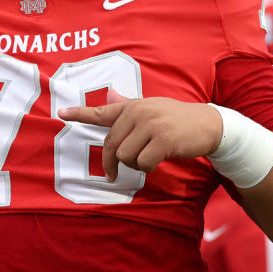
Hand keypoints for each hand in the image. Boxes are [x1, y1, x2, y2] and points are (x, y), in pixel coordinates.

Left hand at [58, 89, 222, 180]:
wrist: (211, 124)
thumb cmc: (178, 119)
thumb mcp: (153, 108)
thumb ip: (129, 107)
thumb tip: (110, 97)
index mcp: (133, 107)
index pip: (102, 111)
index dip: (80, 114)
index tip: (61, 113)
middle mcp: (139, 113)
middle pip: (111, 145)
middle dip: (112, 163)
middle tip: (114, 174)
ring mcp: (151, 125)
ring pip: (125, 156)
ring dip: (134, 165)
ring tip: (147, 160)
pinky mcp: (163, 140)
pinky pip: (143, 163)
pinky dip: (148, 168)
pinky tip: (157, 162)